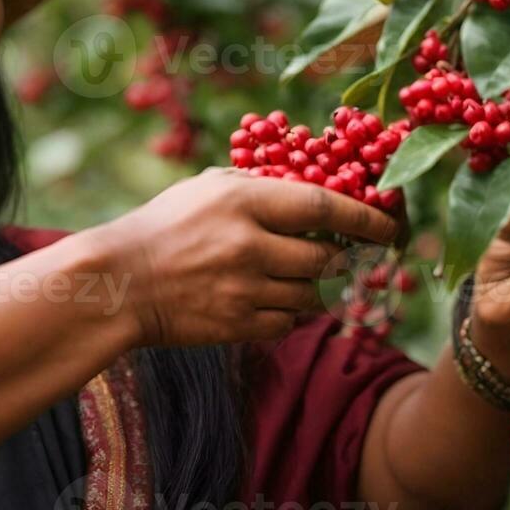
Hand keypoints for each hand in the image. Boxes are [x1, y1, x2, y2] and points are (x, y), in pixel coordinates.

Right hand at [84, 167, 399, 347]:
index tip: (389, 223)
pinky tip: (266, 298)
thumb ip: (257, 185)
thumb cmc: (162, 226)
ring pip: (311, 294)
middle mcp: (250, 246)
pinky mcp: (239, 325)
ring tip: (284, 275)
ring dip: (310, 286)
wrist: (119, 282)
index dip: (365, 215)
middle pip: (326, 257)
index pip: (324, 206)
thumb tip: (310, 184)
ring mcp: (245, 290)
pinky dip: (287, 312)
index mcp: (243, 202)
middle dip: (336, 256)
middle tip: (331, 252)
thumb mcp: (206, 188)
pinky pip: (288, 322)